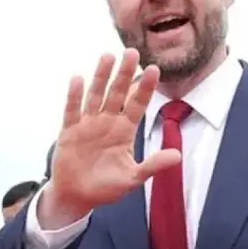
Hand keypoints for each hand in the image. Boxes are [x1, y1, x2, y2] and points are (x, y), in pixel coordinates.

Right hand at [39, 48, 176, 228]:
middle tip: (132, 52)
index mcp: (124, 131)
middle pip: (117, 93)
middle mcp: (107, 122)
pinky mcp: (69, 131)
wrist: (77, 196)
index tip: (154, 70)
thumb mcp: (133, 178)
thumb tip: (178, 156)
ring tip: (108, 56)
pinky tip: (78, 78)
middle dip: (125, 74)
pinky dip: (75, 95)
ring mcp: (88, 124)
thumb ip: (153, 165)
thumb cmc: (106, 187)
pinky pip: (72, 110)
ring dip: (101, 77)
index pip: (137, 105)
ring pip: (96, 95)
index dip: (144, 88)